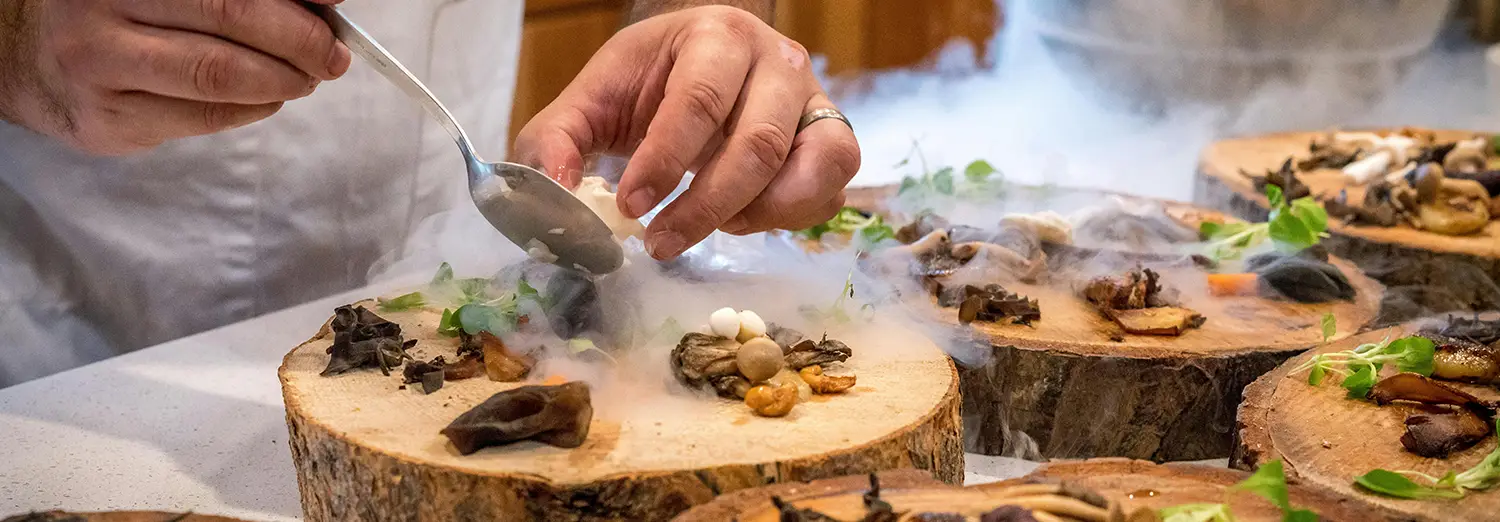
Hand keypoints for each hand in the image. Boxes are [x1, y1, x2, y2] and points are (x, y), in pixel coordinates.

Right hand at [0, 0, 350, 154]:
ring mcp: (101, 68)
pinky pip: (203, 119)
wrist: (32, 58)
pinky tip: (265, 99)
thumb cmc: (121, 16)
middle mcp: (104, 11)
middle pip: (229, 22)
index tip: (334, 10)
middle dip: (299, 43)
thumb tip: (324, 2)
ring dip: (281, 82)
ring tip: (304, 78)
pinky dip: (252, 109)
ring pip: (218, 78)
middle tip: (331, 56)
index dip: (291, 3)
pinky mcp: (108, 121)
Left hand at [514, 6, 859, 259]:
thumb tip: (555, 196)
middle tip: (660, 243)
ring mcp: (815, 101)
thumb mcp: (592, 100)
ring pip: (812, 167)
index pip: (698, 100)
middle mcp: (778, 61)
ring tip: (710, 229)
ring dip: (756, 214)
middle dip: (705, 206)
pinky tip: (742, 219)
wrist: (702, 67)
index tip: (630, 207)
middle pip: (758, 143)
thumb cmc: (648, 84)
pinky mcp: (832, 142)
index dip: (664, 161)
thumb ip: (557, 141)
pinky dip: (789, 218)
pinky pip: (830, 191)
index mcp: (716, 36)